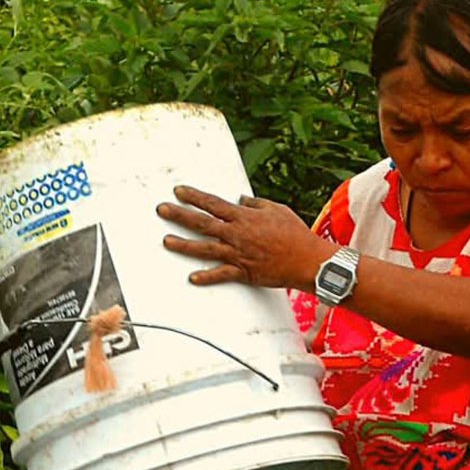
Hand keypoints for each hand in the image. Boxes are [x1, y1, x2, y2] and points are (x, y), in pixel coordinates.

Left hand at [156, 185, 331, 288]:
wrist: (308, 259)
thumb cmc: (295, 234)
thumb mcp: (277, 209)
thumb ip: (256, 204)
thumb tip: (241, 199)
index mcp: (244, 217)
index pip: (213, 204)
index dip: (194, 196)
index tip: (178, 191)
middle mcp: (237, 234)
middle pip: (202, 223)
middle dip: (180, 215)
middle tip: (162, 210)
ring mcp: (238, 254)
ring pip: (205, 248)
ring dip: (184, 245)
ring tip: (166, 241)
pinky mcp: (244, 272)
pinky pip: (221, 274)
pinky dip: (206, 277)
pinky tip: (192, 277)